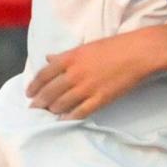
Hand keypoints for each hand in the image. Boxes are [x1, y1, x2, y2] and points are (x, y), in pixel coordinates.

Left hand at [26, 25, 166, 118]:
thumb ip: (65, 55)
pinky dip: (69, 117)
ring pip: (62, 104)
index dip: (34, 86)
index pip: (44, 75)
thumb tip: (48, 58)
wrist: (137, 53)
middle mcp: (74, 74)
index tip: (29, 93)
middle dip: (40, 102)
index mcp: (69, 58)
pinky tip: (64, 120)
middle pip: (49, 92)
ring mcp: (86, 88)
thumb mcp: (85, 47)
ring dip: (53, 110)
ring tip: (49, 114)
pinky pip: (80, 112)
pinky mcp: (100, 99)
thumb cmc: (113, 47)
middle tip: (34, 109)